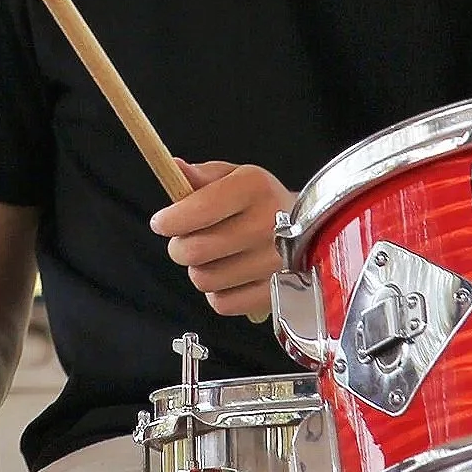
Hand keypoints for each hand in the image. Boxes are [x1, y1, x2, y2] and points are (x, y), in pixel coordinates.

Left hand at [149, 160, 288, 318]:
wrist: (309, 229)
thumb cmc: (260, 202)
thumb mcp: (234, 177)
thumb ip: (201, 176)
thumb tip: (174, 168)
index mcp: (254, 187)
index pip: (199, 208)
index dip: (170, 220)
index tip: (161, 223)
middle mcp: (268, 223)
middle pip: (194, 251)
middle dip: (180, 248)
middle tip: (187, 242)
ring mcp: (275, 262)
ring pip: (204, 280)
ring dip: (200, 271)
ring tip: (214, 258)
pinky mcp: (277, 294)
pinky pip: (223, 304)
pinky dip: (219, 293)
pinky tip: (231, 276)